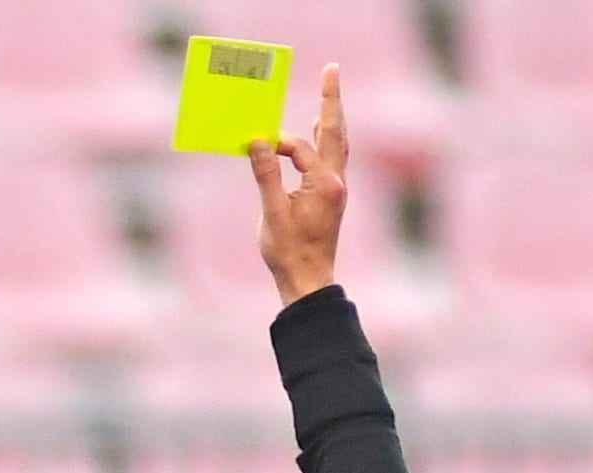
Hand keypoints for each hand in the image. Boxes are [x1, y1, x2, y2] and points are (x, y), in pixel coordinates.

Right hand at [248, 62, 346, 305]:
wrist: (308, 281)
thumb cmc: (289, 252)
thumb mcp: (272, 213)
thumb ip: (266, 174)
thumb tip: (257, 141)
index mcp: (325, 185)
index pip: (300, 150)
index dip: (277, 146)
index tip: (255, 146)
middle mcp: (337, 182)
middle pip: (335, 132)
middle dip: (331, 100)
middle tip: (331, 69)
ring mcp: (337, 190)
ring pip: (337, 144)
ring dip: (331, 119)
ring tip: (329, 94)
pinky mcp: (332, 197)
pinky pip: (332, 159)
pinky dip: (326, 140)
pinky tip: (320, 133)